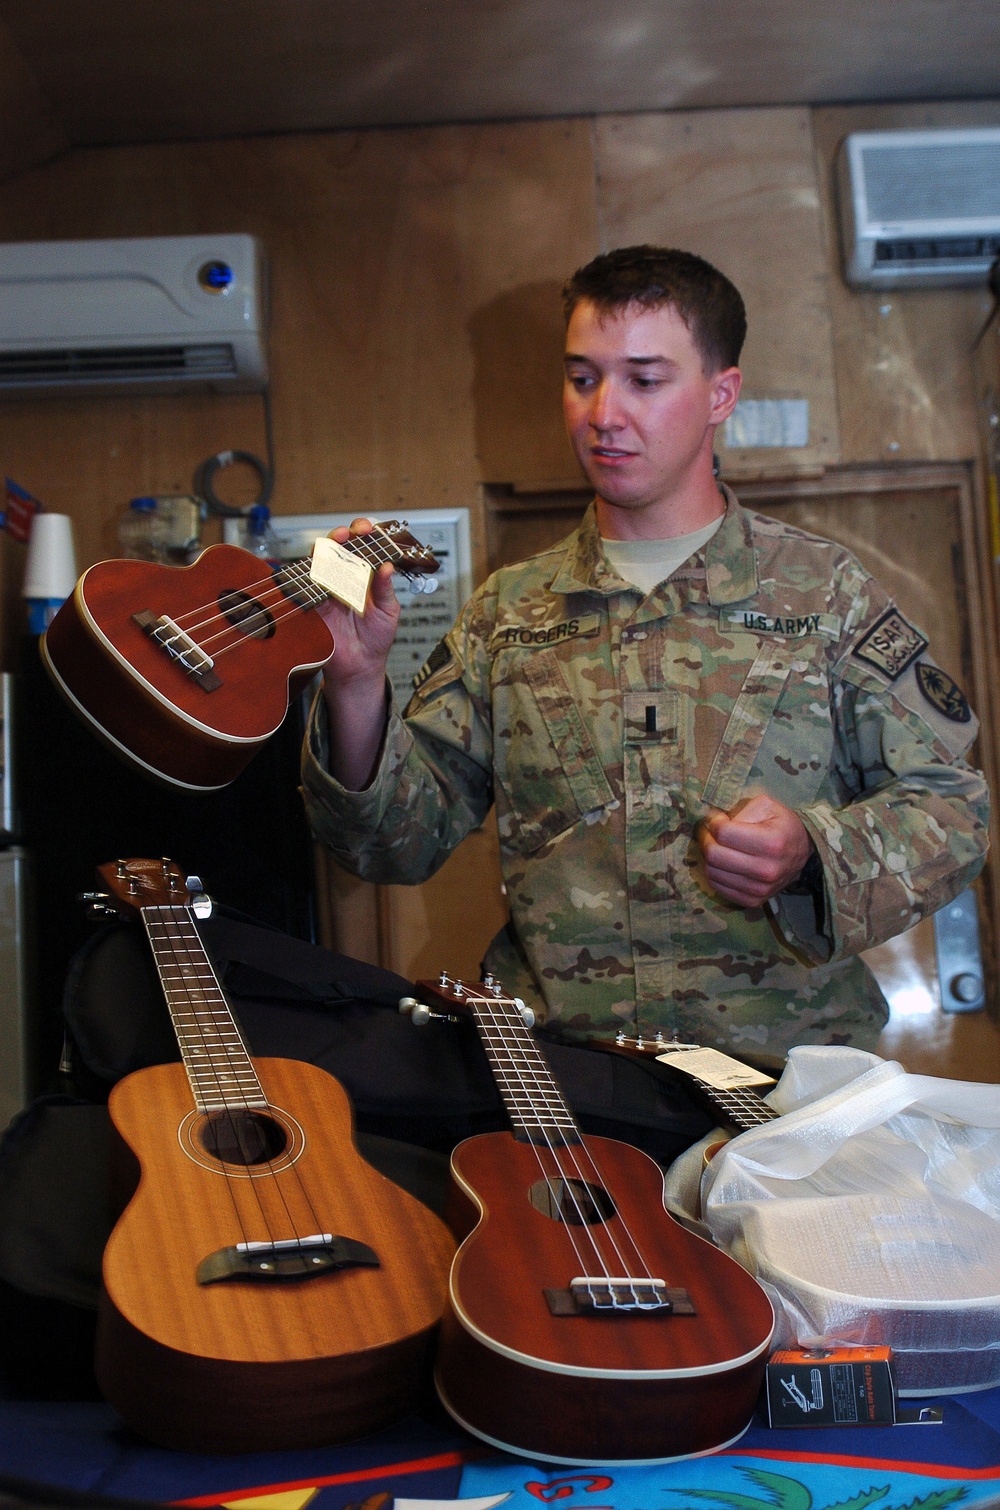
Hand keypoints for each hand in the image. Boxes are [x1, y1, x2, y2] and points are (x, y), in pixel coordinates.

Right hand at [316, 520, 400, 789]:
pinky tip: (322, 570)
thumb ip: (385, 590)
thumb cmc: (375, 638)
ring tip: (337, 547)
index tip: (368, 529)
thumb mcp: (388, 612)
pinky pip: (308, 584)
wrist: (360, 666)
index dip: (363, 534)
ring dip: (326, 550)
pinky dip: (313, 574)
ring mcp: (326, 588)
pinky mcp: (312, 603)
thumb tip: (387, 567)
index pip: (361, 547)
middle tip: (350, 535)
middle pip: (337, 547)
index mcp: (364, 575)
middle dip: (342, 536)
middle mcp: (343, 577)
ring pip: (320, 560)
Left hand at [698, 794, 814, 907]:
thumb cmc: (782, 825)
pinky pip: (718, 888)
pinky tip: (723, 863)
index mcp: (770, 843)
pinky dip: (715, 873)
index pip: (724, 834)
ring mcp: (759, 889)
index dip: (714, 823)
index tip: (718, 819)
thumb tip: (715, 823)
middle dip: (706, 840)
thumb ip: (741, 811)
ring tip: (717, 847)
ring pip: (712, 872)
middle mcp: (765, 870)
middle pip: (714, 855)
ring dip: (708, 857)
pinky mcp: (753, 901)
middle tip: (710, 833)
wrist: (802, 854)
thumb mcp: (767, 806)